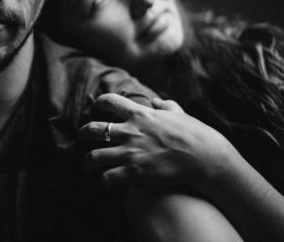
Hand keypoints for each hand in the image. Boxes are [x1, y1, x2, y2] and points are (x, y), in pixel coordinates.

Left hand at [79, 93, 234, 188]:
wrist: (203, 157)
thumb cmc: (194, 133)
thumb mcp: (178, 113)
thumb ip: (165, 105)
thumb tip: (156, 101)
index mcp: (140, 114)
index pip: (110, 102)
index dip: (99, 103)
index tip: (96, 107)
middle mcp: (130, 131)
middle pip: (93, 129)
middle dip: (82, 133)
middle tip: (80, 138)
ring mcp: (130, 153)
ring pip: (94, 157)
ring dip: (87, 163)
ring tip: (87, 167)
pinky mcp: (134, 173)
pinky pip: (108, 177)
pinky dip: (105, 181)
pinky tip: (107, 183)